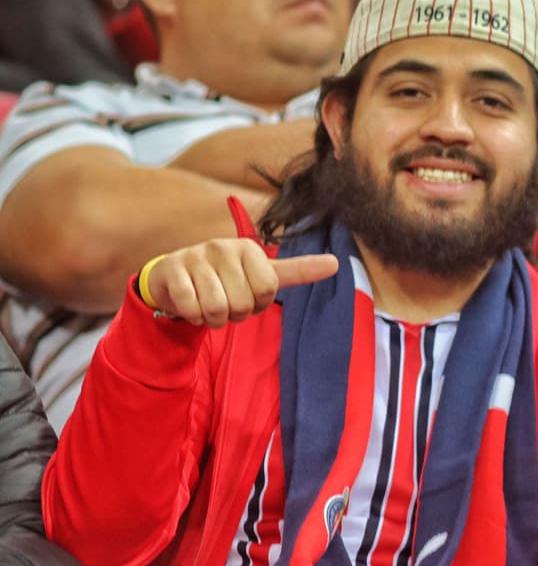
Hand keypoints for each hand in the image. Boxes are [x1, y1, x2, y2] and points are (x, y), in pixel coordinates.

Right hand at [143, 239, 338, 326]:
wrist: (174, 278)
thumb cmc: (225, 278)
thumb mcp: (262, 274)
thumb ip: (297, 270)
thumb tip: (337, 263)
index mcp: (249, 248)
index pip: (268, 289)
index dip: (259, 304)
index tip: (249, 297)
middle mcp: (222, 247)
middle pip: (242, 303)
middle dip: (235, 314)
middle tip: (226, 304)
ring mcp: (195, 256)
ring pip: (216, 309)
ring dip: (214, 319)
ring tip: (209, 306)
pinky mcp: (171, 270)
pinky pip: (191, 308)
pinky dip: (193, 317)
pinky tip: (191, 307)